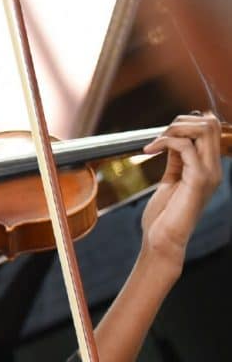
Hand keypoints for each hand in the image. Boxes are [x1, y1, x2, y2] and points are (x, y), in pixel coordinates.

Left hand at [141, 112, 222, 269]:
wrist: (162, 240)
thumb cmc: (163, 215)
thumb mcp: (171, 180)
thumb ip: (176, 160)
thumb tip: (173, 138)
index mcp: (208, 168)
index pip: (210, 129)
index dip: (186, 122)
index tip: (162, 134)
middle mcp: (214, 168)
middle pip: (211, 123)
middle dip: (181, 121)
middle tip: (158, 136)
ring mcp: (209, 173)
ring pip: (204, 129)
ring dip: (174, 128)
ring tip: (154, 143)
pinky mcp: (198, 180)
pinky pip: (185, 147)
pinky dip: (164, 142)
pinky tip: (149, 151)